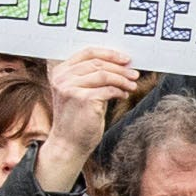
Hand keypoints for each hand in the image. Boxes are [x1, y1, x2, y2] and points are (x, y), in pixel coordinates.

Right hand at [37, 50, 142, 190]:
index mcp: (60, 72)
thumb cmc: (76, 118)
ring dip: (123, 79)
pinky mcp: (83, 99)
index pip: (87, 53)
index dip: (109, 53)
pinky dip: (120, 91)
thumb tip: (120, 65)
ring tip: (132, 85)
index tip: (125, 58)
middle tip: (134, 73)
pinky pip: (108, 89)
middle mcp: (63, 78)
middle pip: (98, 63)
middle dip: (120, 68)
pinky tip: (124, 95)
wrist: (68, 143)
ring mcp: (71, 88)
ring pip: (105, 75)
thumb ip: (91, 77)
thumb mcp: (79, 92)